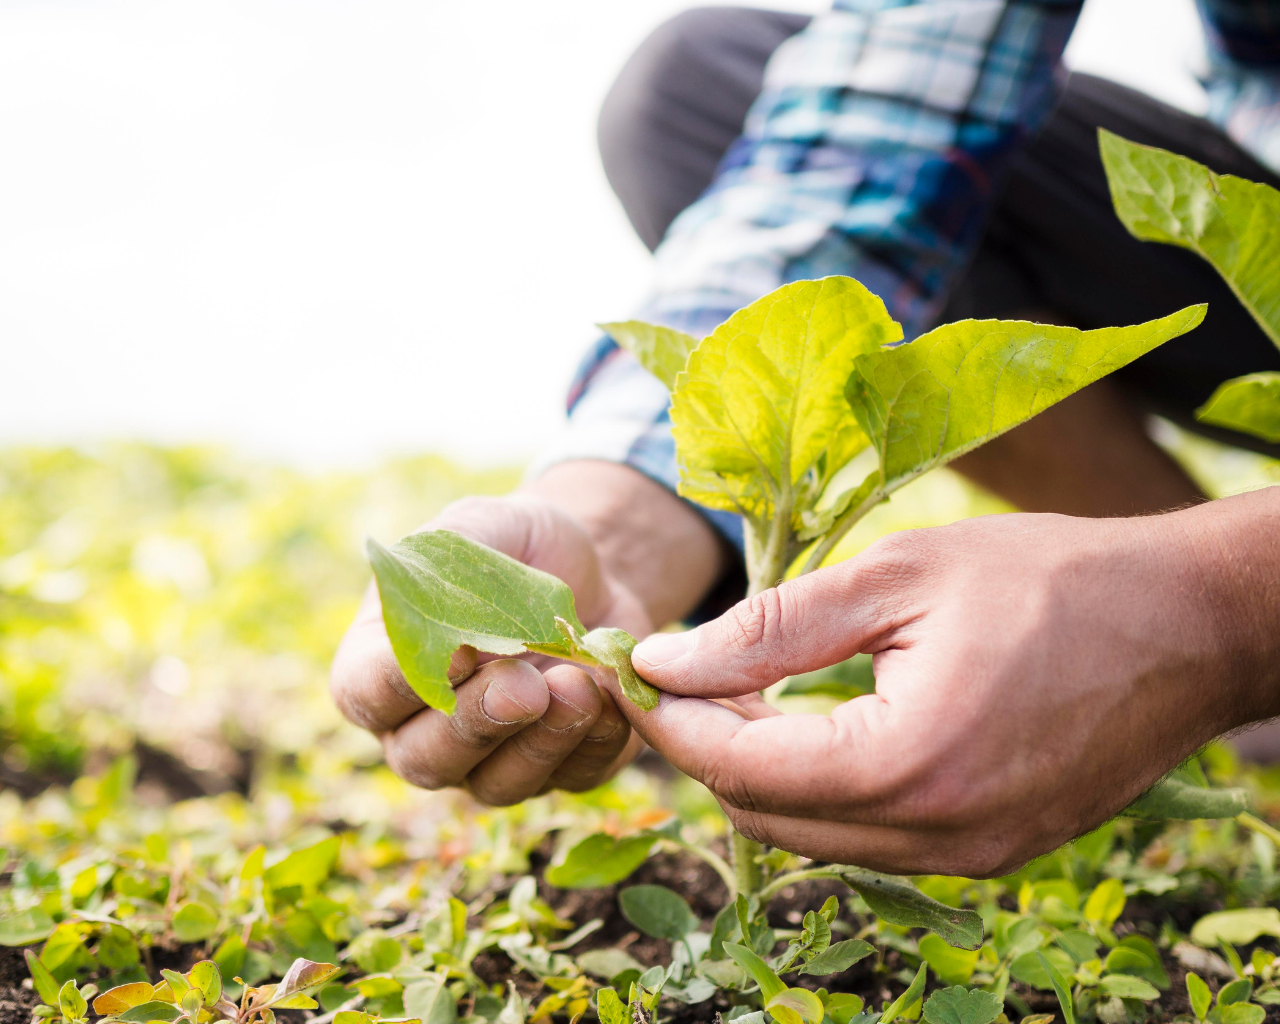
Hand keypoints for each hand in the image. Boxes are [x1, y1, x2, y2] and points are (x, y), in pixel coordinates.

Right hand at [331, 493, 647, 804]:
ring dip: (540, 742)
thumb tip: (450, 635)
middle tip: (525, 684)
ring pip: (498, 784)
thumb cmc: (514, 547)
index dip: (402, 683)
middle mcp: (424, 728)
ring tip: (578, 686)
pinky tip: (611, 694)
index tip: (456, 649)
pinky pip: (572, 777)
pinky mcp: (560, 768)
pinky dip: (596, 741)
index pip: (366, 694)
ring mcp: (490, 759)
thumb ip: (446, 567)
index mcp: (382, 666)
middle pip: (426, 759)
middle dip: (477, 723)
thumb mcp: (478, 527)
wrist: (592, 569)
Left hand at [626, 494, 1279, 875]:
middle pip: (763, 815)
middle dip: (704, 746)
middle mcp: (937, 835)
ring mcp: (968, 857)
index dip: (670, 718)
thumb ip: (770, 628)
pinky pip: (867, 837)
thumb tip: (663, 661)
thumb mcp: (897, 577)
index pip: (739, 768)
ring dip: (759, 770)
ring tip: (736, 689)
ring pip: (810, 836)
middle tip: (677, 673)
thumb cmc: (1050, 578)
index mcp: (908, 763)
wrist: (1189, 624)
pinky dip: (820, 788)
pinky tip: (812, 722)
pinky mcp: (989, 852)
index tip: (631, 667)